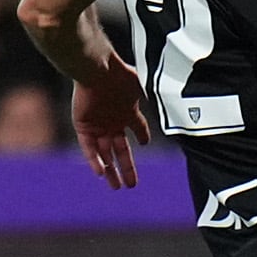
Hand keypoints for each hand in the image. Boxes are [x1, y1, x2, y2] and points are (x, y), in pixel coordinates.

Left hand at [75, 62, 150, 187]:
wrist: (96, 69)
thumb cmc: (120, 75)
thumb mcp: (142, 85)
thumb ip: (154, 94)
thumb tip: (173, 97)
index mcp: (127, 110)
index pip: (138, 127)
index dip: (142, 136)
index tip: (145, 143)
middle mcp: (112, 120)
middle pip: (121, 150)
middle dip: (127, 167)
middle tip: (132, 185)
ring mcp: (98, 125)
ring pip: (105, 153)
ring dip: (111, 170)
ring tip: (117, 187)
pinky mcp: (83, 126)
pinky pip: (88, 148)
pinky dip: (95, 160)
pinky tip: (102, 173)